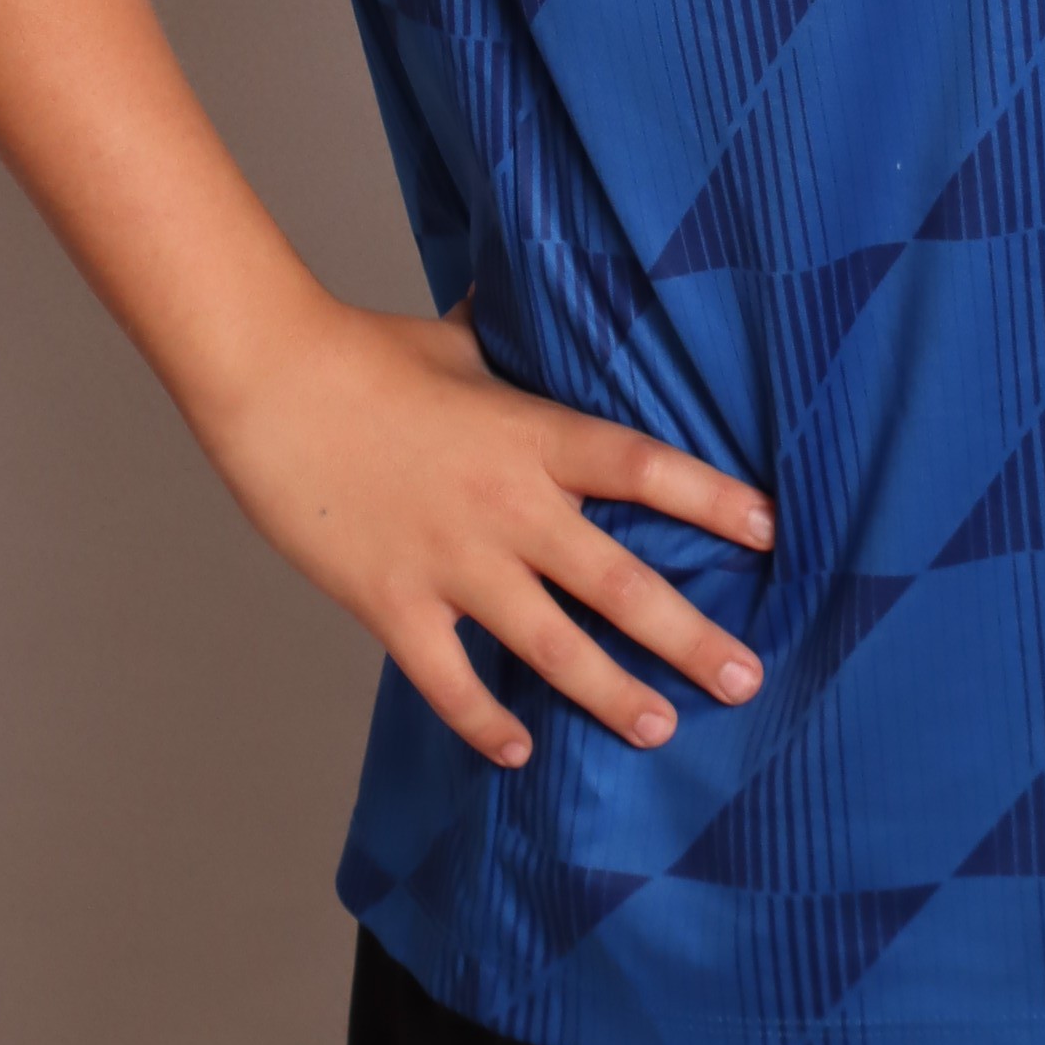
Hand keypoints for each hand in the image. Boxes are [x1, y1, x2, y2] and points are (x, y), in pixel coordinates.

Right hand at [206, 293, 773, 768]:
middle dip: (691, 637)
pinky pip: (452, 682)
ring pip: (553, 646)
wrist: (271, 381)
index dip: (713, 499)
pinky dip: (486, 722)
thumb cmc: (366, 354)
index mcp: (533, 434)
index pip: (646, 468)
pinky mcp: (394, 603)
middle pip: (622, 582)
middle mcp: (509, 506)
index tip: (773, 529)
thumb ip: (512, 340)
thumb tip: (542, 293)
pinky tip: (519, 752)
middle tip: (746, 678)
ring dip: (612, 694)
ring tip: (660, 729)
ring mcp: (453, 561)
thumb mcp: (459, 340)